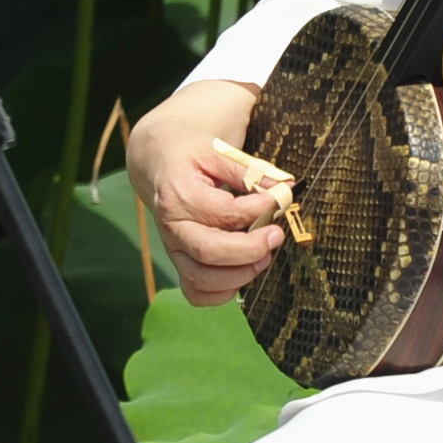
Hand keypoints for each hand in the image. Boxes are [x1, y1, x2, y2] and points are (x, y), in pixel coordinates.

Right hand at [126, 82, 289, 305]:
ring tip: (264, 256)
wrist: (158, 161)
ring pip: (202, 278)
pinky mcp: (178, 262)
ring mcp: (172, 247)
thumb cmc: (189, 153)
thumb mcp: (216, 150)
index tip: (280, 198)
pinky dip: (221, 293)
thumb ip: (249, 170)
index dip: (258, 209)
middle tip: (276, 235)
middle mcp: (171, 225)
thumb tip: (284, 188)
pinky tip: (242, 273)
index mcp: (178, 193)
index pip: (222, 212)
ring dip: (240, 274)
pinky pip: (196, 293)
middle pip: (209, 251)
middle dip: (250, 249)